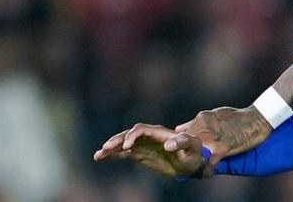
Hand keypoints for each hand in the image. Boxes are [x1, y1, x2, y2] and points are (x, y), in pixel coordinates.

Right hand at [93, 123, 209, 178]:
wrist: (191, 163)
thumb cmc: (194, 153)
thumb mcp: (193, 147)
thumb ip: (184, 142)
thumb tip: (169, 145)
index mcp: (159, 133)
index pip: (141, 129)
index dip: (132, 135)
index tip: (126, 146)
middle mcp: (148, 137)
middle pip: (129, 134)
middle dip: (117, 140)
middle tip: (106, 148)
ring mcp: (143, 145)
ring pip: (123, 143)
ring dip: (111, 147)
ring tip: (98, 155)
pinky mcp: (140, 154)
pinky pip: (123, 153)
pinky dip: (112, 155)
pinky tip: (101, 157)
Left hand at [172, 106, 272, 163]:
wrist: (257, 118)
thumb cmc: (237, 116)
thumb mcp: (215, 114)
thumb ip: (198, 122)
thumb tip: (180, 129)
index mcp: (201, 119)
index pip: (181, 134)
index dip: (181, 144)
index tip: (181, 152)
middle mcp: (203, 128)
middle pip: (183, 146)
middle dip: (184, 155)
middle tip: (187, 162)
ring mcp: (211, 139)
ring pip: (193, 156)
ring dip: (193, 163)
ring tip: (195, 168)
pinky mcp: (221, 149)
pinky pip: (207, 164)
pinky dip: (205, 171)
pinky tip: (207, 173)